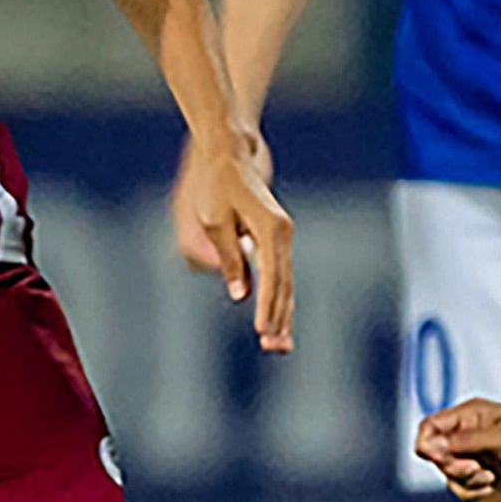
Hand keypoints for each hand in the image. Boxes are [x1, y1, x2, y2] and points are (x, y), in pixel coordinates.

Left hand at [172, 125, 295, 351]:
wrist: (230, 154)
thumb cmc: (216, 184)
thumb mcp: (215, 222)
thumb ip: (230, 259)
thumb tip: (241, 293)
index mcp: (270, 229)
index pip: (272, 276)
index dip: (267, 305)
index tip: (263, 330)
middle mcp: (282, 233)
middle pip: (284, 283)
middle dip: (279, 317)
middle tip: (275, 348)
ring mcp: (281, 235)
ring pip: (284, 281)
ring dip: (282, 312)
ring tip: (280, 344)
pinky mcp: (274, 237)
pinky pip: (279, 273)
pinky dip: (278, 296)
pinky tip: (278, 318)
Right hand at [414, 398, 500, 500]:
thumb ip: (463, 442)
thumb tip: (428, 445)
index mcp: (470, 416)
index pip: (430, 427)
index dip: (427, 444)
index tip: (439, 457)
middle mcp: (470, 435)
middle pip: (436, 454)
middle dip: (450, 466)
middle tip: (475, 468)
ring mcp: (478, 455)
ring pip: (449, 475)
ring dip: (463, 481)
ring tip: (488, 477)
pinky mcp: (488, 475)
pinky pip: (464, 488)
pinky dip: (472, 490)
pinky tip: (492, 485)